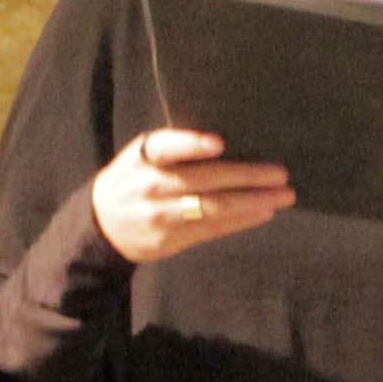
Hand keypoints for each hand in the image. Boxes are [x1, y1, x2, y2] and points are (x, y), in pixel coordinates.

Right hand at [90, 128, 292, 264]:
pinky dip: (240, 221)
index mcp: (143, 158)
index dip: (191, 145)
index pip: (166, 147)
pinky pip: (211, 229)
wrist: (100, 224)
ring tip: (282, 196)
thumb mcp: (140, 156)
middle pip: (203, 181)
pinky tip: (262, 213)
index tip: (219, 143)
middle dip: (245, 177)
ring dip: (252, 202)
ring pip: (212, 209)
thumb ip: (173, 148)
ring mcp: (161, 216)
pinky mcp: (170, 240)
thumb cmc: (133, 179)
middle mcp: (150, 186)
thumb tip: (228, 141)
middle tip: (280, 173)